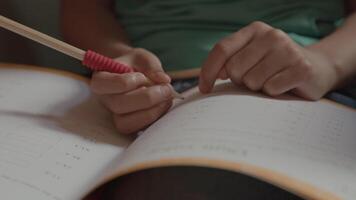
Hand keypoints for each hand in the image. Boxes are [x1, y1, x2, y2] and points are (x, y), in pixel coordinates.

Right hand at [90, 48, 173, 133]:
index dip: (124, 82)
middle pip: (118, 105)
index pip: (102, 84)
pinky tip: (164, 105)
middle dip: (146, 98)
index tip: (142, 76)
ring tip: (167, 99)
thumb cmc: (136, 65)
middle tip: (166, 89)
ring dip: (150, 112)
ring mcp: (116, 116)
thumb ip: (152, 66)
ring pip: (126, 123)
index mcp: (102, 80)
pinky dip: (155, 118)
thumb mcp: (143, 58)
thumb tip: (164, 80)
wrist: (136, 75)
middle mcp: (106, 100)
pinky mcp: (129, 126)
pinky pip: (138, 129)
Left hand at [199, 21, 338, 99]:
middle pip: (234, 69)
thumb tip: (206, 81)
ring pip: (251, 82)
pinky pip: (270, 89)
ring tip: (271, 81)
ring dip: (258, 88)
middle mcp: (271, 35)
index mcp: (254, 30)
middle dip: (240, 81)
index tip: (204, 89)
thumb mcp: (251, 58)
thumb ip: (229, 63)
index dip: (208, 71)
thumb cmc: (274, 67)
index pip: (222, 49)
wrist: (316, 69)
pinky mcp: (301, 68)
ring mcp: (288, 50)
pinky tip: (284, 86)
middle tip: (256, 79)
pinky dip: (273, 93)